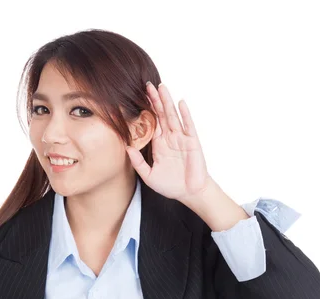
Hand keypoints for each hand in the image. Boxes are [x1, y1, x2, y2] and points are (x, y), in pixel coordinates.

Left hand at [126, 81, 211, 202]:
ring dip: (167, 102)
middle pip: (161, 115)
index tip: (137, 97)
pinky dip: (184, 114)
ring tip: (162, 87)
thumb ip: (138, 163)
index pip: (151, 123)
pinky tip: (180, 103)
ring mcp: (181, 138)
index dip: (145, 111)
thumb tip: (127, 148)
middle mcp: (170, 138)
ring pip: (173, 116)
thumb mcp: (149, 176)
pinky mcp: (192, 142)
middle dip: (155, 100)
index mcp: (159, 144)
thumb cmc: (171, 185)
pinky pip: (188, 126)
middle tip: (147, 85)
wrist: (190, 193)